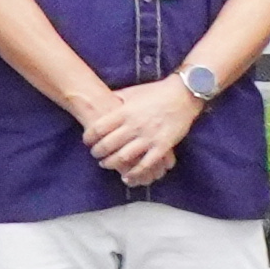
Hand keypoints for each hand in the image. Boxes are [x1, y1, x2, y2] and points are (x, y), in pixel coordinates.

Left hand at [84, 77, 200, 185]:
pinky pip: (145, 164)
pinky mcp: (162, 146)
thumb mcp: (132, 92)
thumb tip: (101, 100)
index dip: (89, 137)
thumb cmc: (155, 92)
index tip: (87, 141)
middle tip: (95, 155)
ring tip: (106, 164)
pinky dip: (134, 173)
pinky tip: (127, 176)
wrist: (182, 95)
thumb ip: (116, 98)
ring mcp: (148, 137)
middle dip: (98, 152)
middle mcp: (134, 125)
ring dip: (111, 164)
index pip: (99, 128)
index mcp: (125, 111)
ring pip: (123, 157)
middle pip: (108, 145)